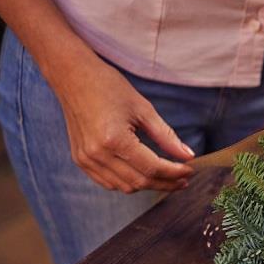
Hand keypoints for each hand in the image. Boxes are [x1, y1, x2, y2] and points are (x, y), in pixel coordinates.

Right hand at [54, 57, 194, 192]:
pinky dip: (128, 182)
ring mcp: (86, 159)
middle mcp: (97, 154)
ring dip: (148, 185)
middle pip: (139, 182)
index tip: (190, 171)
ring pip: (124, 186)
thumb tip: (188, 156)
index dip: (174, 173)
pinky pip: (107, 182)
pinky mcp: (80, 159)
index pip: (152, 168)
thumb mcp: (144, 109)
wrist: (73, 76)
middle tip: (183, 179)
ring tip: (167, 178)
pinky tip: (143, 174)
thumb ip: (167, 136)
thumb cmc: (109, 87)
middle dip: (165, 183)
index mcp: (114, 139)